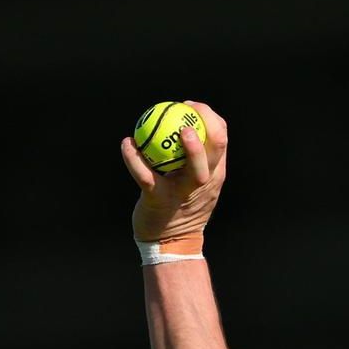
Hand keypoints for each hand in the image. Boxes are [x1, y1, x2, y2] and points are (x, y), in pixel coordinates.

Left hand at [121, 99, 227, 245]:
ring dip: (190, 147)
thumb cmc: (181, 205)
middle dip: (207, 121)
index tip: (192, 106)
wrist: (170, 242)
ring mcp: (185, 192)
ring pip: (195, 168)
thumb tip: (184, 124)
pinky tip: (126, 143)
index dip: (211, 116)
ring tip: (177, 128)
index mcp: (214, 172)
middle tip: (186, 108)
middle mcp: (204, 181)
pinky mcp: (160, 201)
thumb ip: (196, 159)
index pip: (221, 138)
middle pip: (216, 147)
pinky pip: (147, 177)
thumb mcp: (197, 182)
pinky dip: (134, 159)